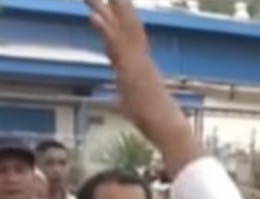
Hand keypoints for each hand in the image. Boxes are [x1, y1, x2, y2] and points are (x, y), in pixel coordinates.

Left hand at [85, 0, 189, 145]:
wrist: (166, 125)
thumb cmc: (151, 119)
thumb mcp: (130, 105)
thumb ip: (123, 97)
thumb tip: (119, 100)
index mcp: (136, 62)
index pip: (122, 35)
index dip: (114, 17)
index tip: (107, 3)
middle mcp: (137, 56)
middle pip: (122, 23)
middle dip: (113, 4)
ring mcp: (135, 60)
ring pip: (120, 27)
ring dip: (109, 7)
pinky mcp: (131, 68)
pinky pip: (116, 45)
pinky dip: (105, 30)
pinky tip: (93, 17)